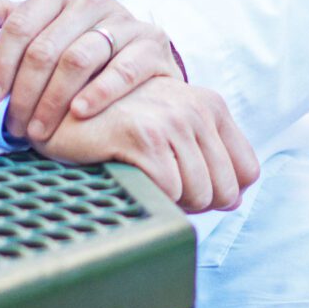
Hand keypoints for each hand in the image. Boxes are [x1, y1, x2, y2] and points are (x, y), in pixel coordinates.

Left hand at [0, 0, 180, 141]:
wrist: (137, 53)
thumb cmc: (78, 42)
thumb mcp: (42, 27)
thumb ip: (7, 18)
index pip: (19, 25)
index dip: (0, 63)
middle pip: (46, 47)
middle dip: (25, 92)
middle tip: (14, 125)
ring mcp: (125, 20)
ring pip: (79, 59)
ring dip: (54, 100)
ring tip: (39, 130)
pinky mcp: (151, 43)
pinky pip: (122, 69)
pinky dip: (98, 93)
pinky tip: (79, 113)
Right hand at [30, 76, 260, 212]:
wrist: (61, 109)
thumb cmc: (116, 126)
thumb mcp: (171, 130)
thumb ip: (206, 157)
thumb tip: (234, 200)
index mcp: (210, 104)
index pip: (247, 172)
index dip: (220, 191)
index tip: (188, 187)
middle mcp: (196, 107)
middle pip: (225, 191)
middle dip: (195, 203)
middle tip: (161, 187)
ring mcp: (172, 119)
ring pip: (199, 194)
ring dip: (172, 201)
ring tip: (144, 178)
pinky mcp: (144, 136)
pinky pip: (170, 192)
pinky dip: (151, 195)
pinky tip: (131, 174)